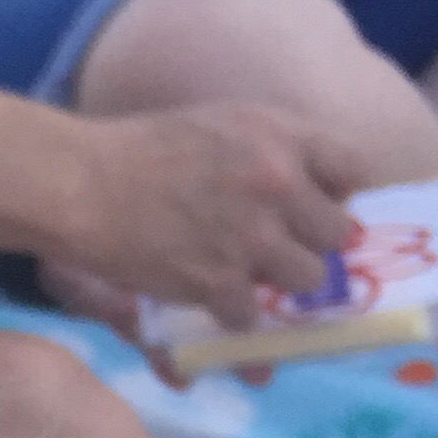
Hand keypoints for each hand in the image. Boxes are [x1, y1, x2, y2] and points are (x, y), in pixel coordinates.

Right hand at [52, 106, 362, 330]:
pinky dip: (233, 315)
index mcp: (282, 137)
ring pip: (305, 280)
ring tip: (248, 278)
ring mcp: (252, 238)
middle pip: (336, 233)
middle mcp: (278, 185)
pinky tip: (210, 299)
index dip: (335, 193)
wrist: (84, 184)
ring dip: (279, 285)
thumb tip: (309, 187)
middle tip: (279, 249)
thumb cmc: (144, 149)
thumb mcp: (223, 122)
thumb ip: (273, 147)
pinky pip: (252, 316)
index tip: (312, 206)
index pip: (353, 169)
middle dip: (310, 244)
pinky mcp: (218, 282)